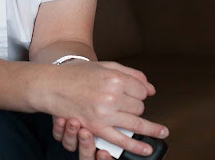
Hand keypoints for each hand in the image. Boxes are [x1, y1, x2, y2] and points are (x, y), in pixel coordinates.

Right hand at [44, 61, 167, 156]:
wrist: (53, 85)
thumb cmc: (78, 74)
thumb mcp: (105, 66)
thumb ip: (130, 74)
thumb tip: (151, 88)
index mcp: (115, 78)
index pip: (141, 90)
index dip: (140, 92)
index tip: (135, 93)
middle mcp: (112, 96)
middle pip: (139, 106)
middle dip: (136, 106)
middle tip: (126, 103)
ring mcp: (105, 113)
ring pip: (135, 122)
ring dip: (149, 127)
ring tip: (161, 132)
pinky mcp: (97, 128)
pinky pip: (121, 139)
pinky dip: (136, 146)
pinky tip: (147, 147)